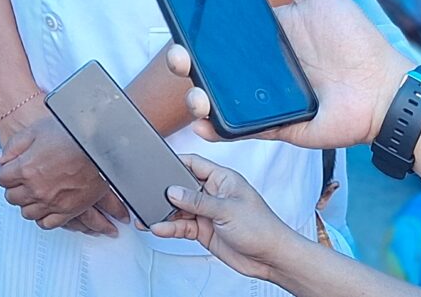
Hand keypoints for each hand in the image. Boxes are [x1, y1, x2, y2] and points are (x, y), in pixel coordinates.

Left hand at [0, 105, 114, 236]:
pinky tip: (45, 208)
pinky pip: (47, 223)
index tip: (9, 169)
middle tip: (21, 180)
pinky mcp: (68, 210)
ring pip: (27, 212)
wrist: (100, 145)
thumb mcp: (35, 131)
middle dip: (14, 187)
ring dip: (27, 203)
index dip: (4, 172)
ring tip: (33, 193)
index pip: (1, 178)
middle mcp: (36, 188)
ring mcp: (52, 202)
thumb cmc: (71, 135)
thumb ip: (13, 146)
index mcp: (25, 168)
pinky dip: (43, 218)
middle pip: (12, 197)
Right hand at [148, 155, 313, 285]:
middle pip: (181, 187)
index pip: (193, 163)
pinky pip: (181, 226)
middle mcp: (213, 193)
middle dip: (165, 192)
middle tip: (149, 195)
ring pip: (179, 209)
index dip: (175, 161)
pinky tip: (161, 228)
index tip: (156, 162)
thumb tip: (173, 190)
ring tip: (150, 216)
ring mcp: (208, 212)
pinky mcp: (204, 230)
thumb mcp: (227, 209)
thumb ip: (198, 200)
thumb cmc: (262, 228)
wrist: (271, 258)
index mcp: (222, 179)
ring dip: (165, 213)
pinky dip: (170, 228)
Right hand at [165, 0, 411, 150]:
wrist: (383, 89)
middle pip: (207, 67)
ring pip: (215, 100)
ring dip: (196, 98)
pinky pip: (238, 129)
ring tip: (197, 93)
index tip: (176, 20)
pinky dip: (216, 129)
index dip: (193, 30)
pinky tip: (205, 123)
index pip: (217, 33)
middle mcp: (257, 69)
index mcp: (262, 37)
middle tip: (181, 56)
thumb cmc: (354, 39)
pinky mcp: (273, 126)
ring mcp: (262, 100)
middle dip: (184, 62)